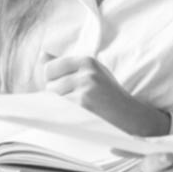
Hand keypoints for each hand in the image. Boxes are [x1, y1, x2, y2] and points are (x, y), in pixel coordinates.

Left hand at [43, 55, 169, 136]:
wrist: (131, 116)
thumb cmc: (108, 96)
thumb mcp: (91, 74)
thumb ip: (66, 66)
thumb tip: (41, 55)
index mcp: (87, 61)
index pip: (49, 68)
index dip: (52, 81)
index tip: (65, 88)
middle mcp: (86, 71)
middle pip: (49, 83)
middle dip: (57, 95)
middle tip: (76, 102)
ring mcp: (86, 87)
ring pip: (54, 97)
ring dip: (62, 106)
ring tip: (80, 109)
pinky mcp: (85, 103)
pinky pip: (61, 109)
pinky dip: (66, 115)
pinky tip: (80, 116)